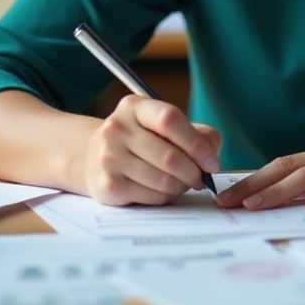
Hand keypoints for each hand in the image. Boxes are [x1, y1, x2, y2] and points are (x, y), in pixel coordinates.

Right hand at [79, 94, 220, 205]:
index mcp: (134, 106)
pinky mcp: (108, 185)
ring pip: (163, 180)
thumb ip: (197, 133)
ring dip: (181, 186)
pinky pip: (151, 197)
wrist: (93, 156)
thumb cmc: (142, 139)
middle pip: (169, 156)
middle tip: (201, 178)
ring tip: (182, 183)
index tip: (211, 162)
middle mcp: (117, 128)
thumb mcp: (163, 125)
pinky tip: (164, 190)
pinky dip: (165, 197)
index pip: (170, 119)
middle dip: (193, 172)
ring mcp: (109, 157)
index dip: (196, 143)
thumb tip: (212, 155)